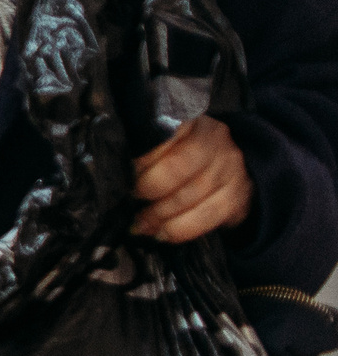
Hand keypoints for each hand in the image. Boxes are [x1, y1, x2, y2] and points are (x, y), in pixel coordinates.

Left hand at [131, 114, 253, 242]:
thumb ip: (145, 149)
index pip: (164, 135)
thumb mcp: (165, 141)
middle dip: (150, 188)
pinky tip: (163, 233)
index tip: (129, 172)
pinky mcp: (237, 196)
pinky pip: (207, 217)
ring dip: (160, 214)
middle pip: (178, 167)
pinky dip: (180, 229)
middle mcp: (214, 141)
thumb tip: (118, 172)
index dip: (143, 157)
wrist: (230, 169)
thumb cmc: (184, 154)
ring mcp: (230, 169)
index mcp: (190, 121)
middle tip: (134, 197)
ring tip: (142, 223)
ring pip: (190, 195)